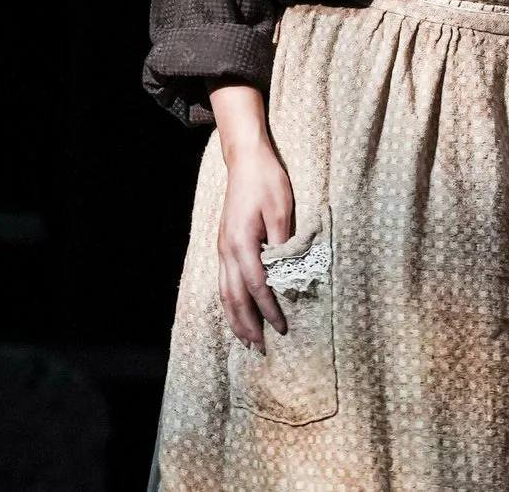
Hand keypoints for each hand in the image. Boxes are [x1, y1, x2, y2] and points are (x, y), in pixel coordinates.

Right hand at [209, 85, 294, 351]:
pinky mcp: (224, 244)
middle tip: (260, 349)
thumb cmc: (267, 181)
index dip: (268, 308)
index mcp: (241, 242)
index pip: (256, 285)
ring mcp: (222, 247)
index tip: (281, 327)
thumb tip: (286, 273)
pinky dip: (230, 302)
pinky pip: (223, 281)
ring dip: (235, 318)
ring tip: (246, 340)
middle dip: (247, 324)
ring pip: (224, 292)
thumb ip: (282, 243)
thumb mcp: (282, 209)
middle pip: (234, 296)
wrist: (245, 159)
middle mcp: (226, 249)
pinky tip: (236, 312)